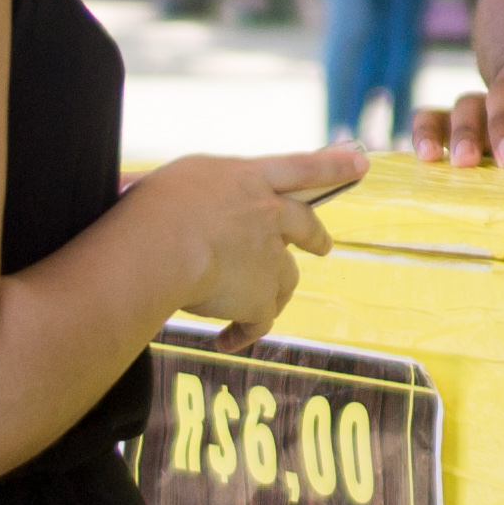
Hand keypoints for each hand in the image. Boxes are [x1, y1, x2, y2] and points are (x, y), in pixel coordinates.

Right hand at [124, 144, 363, 349]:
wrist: (161, 245)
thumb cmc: (149, 209)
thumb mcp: (169, 182)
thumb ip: (182, 194)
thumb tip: (142, 196)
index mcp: (245, 178)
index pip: (299, 166)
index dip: (333, 164)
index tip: (361, 162)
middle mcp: (267, 213)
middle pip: (304, 224)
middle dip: (316, 236)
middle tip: (324, 247)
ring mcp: (269, 256)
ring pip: (284, 278)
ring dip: (274, 292)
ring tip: (258, 308)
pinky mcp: (262, 297)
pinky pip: (259, 321)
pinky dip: (243, 334)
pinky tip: (225, 342)